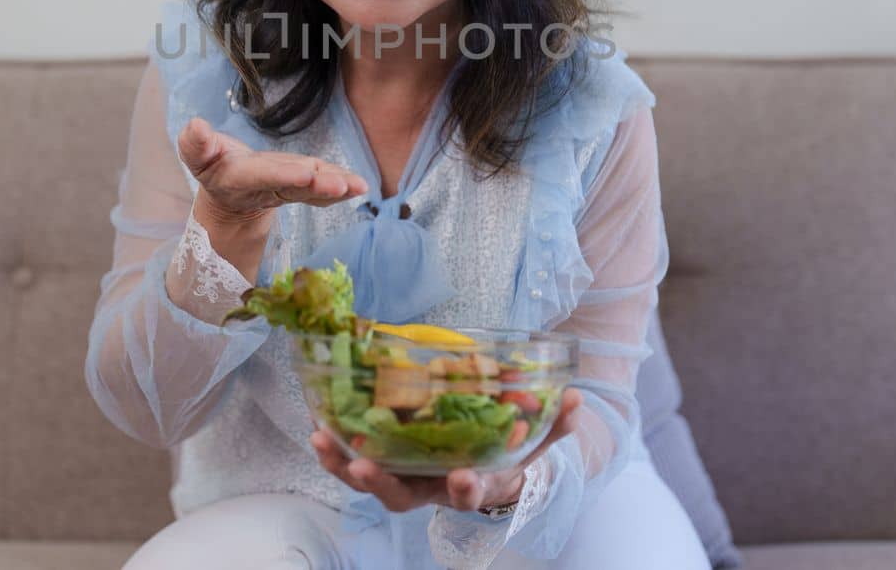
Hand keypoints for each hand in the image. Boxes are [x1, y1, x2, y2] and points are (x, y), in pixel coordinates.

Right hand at [176, 116, 368, 240]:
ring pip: (313, 191)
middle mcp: (267, 188)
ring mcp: (286, 189)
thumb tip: (195, 126)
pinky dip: (341, 186)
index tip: (304, 174)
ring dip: (336, 188)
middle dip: (317, 187)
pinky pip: (322, 189)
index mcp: (240, 179)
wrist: (229, 191)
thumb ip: (195, 143)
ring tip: (359, 186)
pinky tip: (360, 185)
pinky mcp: (301, 186)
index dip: (282, 176)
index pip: (262, 176)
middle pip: (294, 189)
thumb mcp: (196, 154)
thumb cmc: (212, 164)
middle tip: (340, 186)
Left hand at [309, 387, 583, 515]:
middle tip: (364, 465)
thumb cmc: (507, 455)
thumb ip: (555, 424)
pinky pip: (355, 462)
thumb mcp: (534, 443)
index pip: (469, 492)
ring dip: (344, 465)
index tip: (463, 478)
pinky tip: (318, 430)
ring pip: (371, 483)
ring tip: (321, 440)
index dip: (465, 488)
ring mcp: (405, 478)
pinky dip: (335, 451)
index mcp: (472, 483)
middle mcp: (432, 488)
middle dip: (382, 483)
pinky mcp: (386, 463)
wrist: (484, 471)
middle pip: (402, 497)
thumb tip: (576, 398)